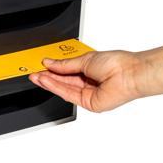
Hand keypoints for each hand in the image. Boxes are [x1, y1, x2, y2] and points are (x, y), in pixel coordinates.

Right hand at [29, 51, 144, 112]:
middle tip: (34, 72)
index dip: (52, 68)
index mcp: (89, 69)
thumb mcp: (85, 59)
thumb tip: (50, 62)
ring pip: (64, 88)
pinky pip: (69, 94)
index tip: (41, 65)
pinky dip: (56, 87)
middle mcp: (88, 82)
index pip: (66, 70)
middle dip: (47, 76)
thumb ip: (65, 64)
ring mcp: (88, 93)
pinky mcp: (89, 103)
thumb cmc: (116, 63)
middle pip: (63, 80)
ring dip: (49, 82)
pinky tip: (47, 81)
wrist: (128, 73)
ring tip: (36, 76)